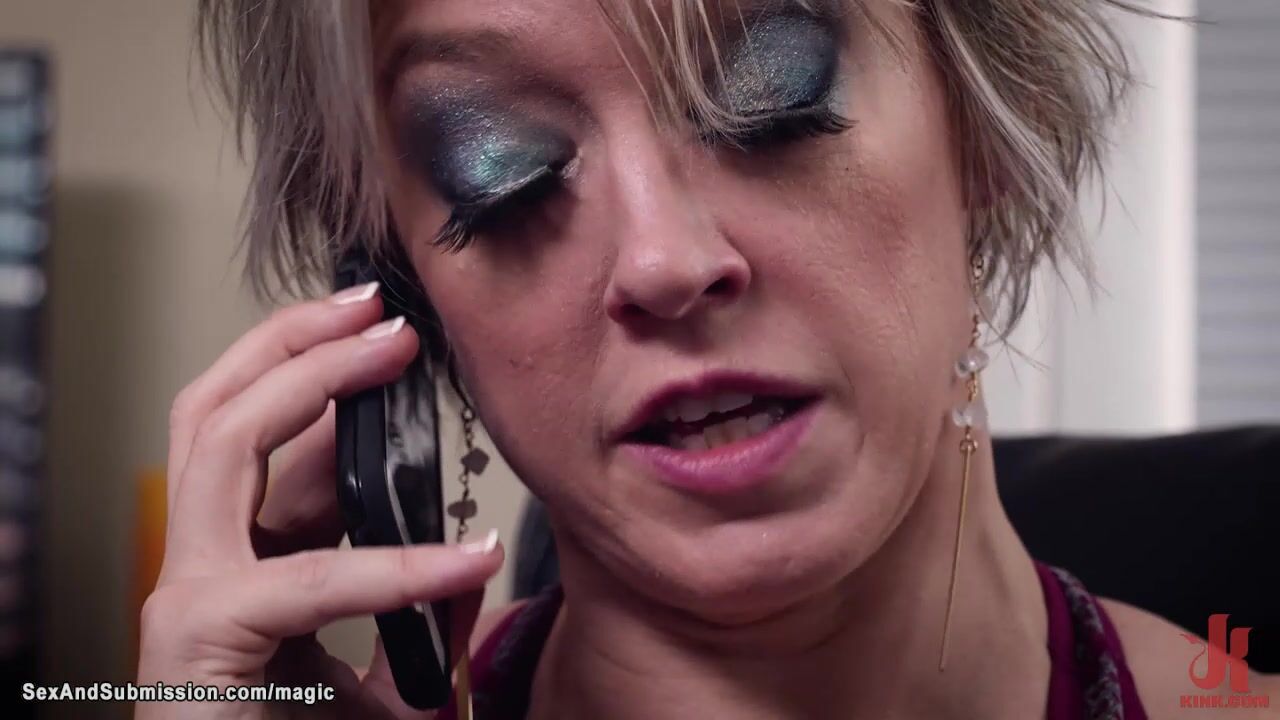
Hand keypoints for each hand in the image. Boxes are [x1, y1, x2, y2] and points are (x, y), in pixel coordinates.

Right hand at [136, 285, 502, 718]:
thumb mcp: (361, 660)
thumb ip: (396, 606)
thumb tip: (464, 558)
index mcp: (236, 557)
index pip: (256, 436)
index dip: (315, 374)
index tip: (388, 341)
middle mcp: (198, 561)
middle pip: (215, 407)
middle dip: (293, 341)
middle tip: (379, 306)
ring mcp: (186, 593)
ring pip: (219, 442)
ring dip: (306, 379)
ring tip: (389, 346)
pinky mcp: (199, 638)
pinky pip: (303, 577)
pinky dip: (391, 566)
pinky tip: (464, 563)